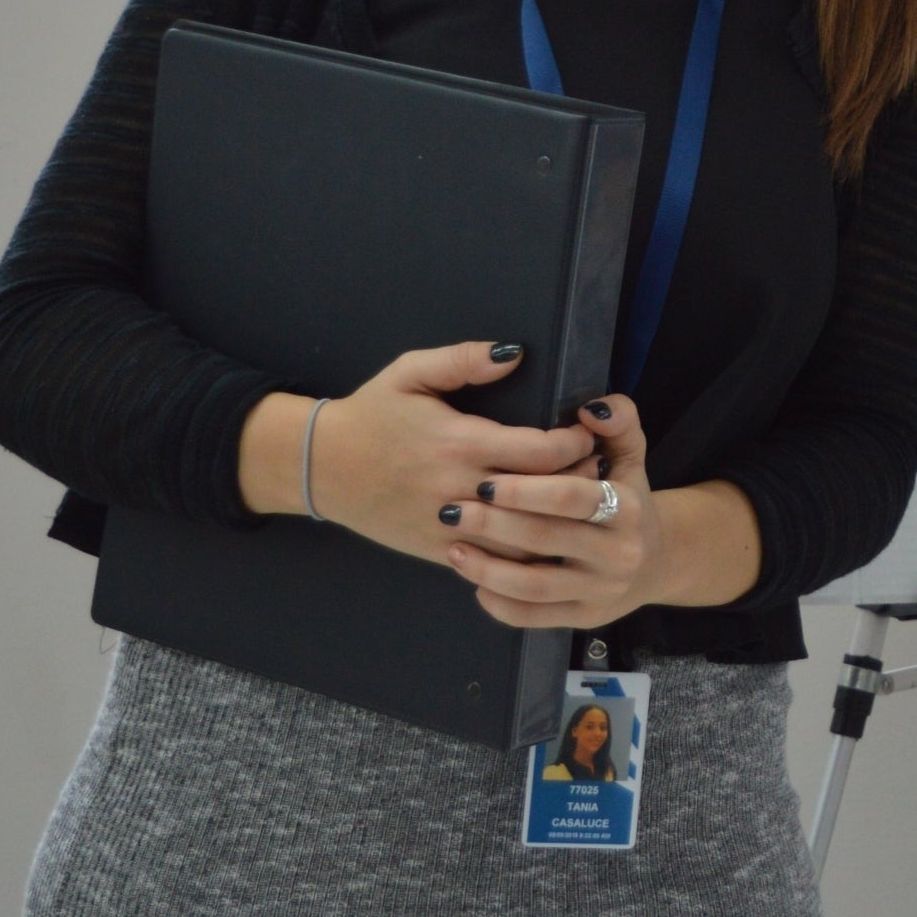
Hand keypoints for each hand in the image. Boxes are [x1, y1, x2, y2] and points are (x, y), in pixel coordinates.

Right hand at [297, 342, 597, 562]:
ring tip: (579, 508)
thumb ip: (464, 360)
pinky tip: (545, 539)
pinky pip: (494, 563)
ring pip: (524, 540)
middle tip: (596, 471)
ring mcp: (451, 525)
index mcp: (462, 442)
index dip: (576, 445)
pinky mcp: (441, 549)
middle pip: (543, 497)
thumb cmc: (371, 415)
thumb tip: (515, 354)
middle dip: (579, 484)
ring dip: (558, 525)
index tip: (587, 435)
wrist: (319, 466)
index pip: (542, 452)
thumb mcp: (411, 372)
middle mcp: (461, 488)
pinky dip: (524, 555)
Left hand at [441, 393, 662, 629]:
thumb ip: (617, 423)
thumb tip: (590, 409)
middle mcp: (620, 552)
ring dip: (487, 568)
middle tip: (453, 511)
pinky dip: (499, 603)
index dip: (526, 490)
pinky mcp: (585, 619)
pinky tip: (475, 583)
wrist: (656, 562)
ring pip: (535, 585)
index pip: (572, 497)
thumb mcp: (630, 456)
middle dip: (494, 525)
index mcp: (629, 507)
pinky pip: (533, 616)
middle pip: (547, 539)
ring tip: (454, 547)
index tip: (485, 482)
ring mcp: (602, 590)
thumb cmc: (628, 499)